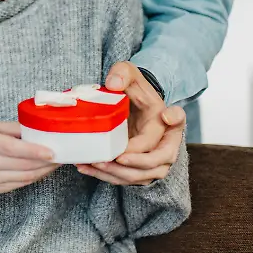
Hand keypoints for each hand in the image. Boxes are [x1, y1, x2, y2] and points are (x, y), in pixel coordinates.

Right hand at [0, 122, 58, 194]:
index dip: (35, 151)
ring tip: (55, 163)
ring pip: (24, 177)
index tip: (52, 152)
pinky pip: (20, 184)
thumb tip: (39, 130)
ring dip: (43, 171)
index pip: (13, 148)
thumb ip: (13, 128)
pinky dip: (34, 177)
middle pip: (22, 164)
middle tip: (61, 156)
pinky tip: (42, 170)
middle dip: (45, 162)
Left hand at [76, 62, 185, 185]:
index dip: (145, 148)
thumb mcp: (129, 73)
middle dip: (131, 166)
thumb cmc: (134, 88)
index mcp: (164, 123)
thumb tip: (114, 84)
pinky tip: (86, 168)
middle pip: (155, 165)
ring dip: (117, 174)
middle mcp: (165, 144)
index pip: (160, 139)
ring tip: (93, 164)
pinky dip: (106, 177)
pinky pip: (126, 179)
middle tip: (109, 159)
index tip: (123, 153)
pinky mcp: (139, 168)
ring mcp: (153, 160)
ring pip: (140, 177)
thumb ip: (122, 73)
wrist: (133, 101)